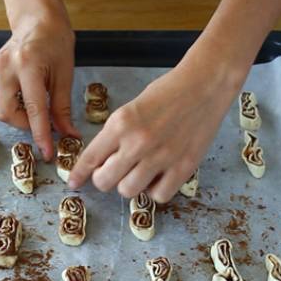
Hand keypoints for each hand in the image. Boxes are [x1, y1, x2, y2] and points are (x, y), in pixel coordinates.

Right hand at [0, 19, 77, 160]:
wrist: (39, 23)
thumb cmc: (55, 47)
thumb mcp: (64, 76)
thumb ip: (62, 108)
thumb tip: (68, 135)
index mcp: (29, 66)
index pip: (34, 109)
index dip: (41, 134)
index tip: (47, 153)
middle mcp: (4, 66)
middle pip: (3, 111)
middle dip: (21, 122)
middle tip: (35, 117)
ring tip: (13, 107)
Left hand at [69, 55, 243, 202]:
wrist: (206, 84)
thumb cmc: (167, 91)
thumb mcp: (131, 107)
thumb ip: (116, 135)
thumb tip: (103, 162)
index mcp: (121, 124)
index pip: (90, 157)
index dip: (78, 173)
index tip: (74, 182)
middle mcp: (138, 143)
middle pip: (105, 181)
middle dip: (104, 178)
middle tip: (113, 171)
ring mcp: (161, 157)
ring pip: (128, 191)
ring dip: (129, 184)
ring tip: (138, 172)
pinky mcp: (183, 167)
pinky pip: (159, 196)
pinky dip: (155, 190)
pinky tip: (158, 177)